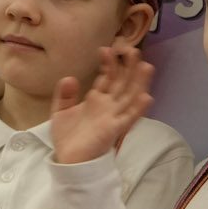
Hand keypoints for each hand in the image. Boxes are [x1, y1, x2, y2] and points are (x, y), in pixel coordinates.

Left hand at [49, 45, 153, 165]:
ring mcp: (113, 117)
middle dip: (127, 67)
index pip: (107, 77)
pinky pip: (129, 118)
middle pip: (123, 83)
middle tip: (130, 49)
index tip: (105, 49)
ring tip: (145, 65)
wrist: (68, 159)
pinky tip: (146, 97)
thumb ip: (65, 95)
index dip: (108, 63)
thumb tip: (69, 77)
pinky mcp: (115, 130)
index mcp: (97, 100)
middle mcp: (109, 106)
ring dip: (139, 82)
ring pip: (130, 96)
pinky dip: (138, 109)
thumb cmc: (69, 137)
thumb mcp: (61, 112)